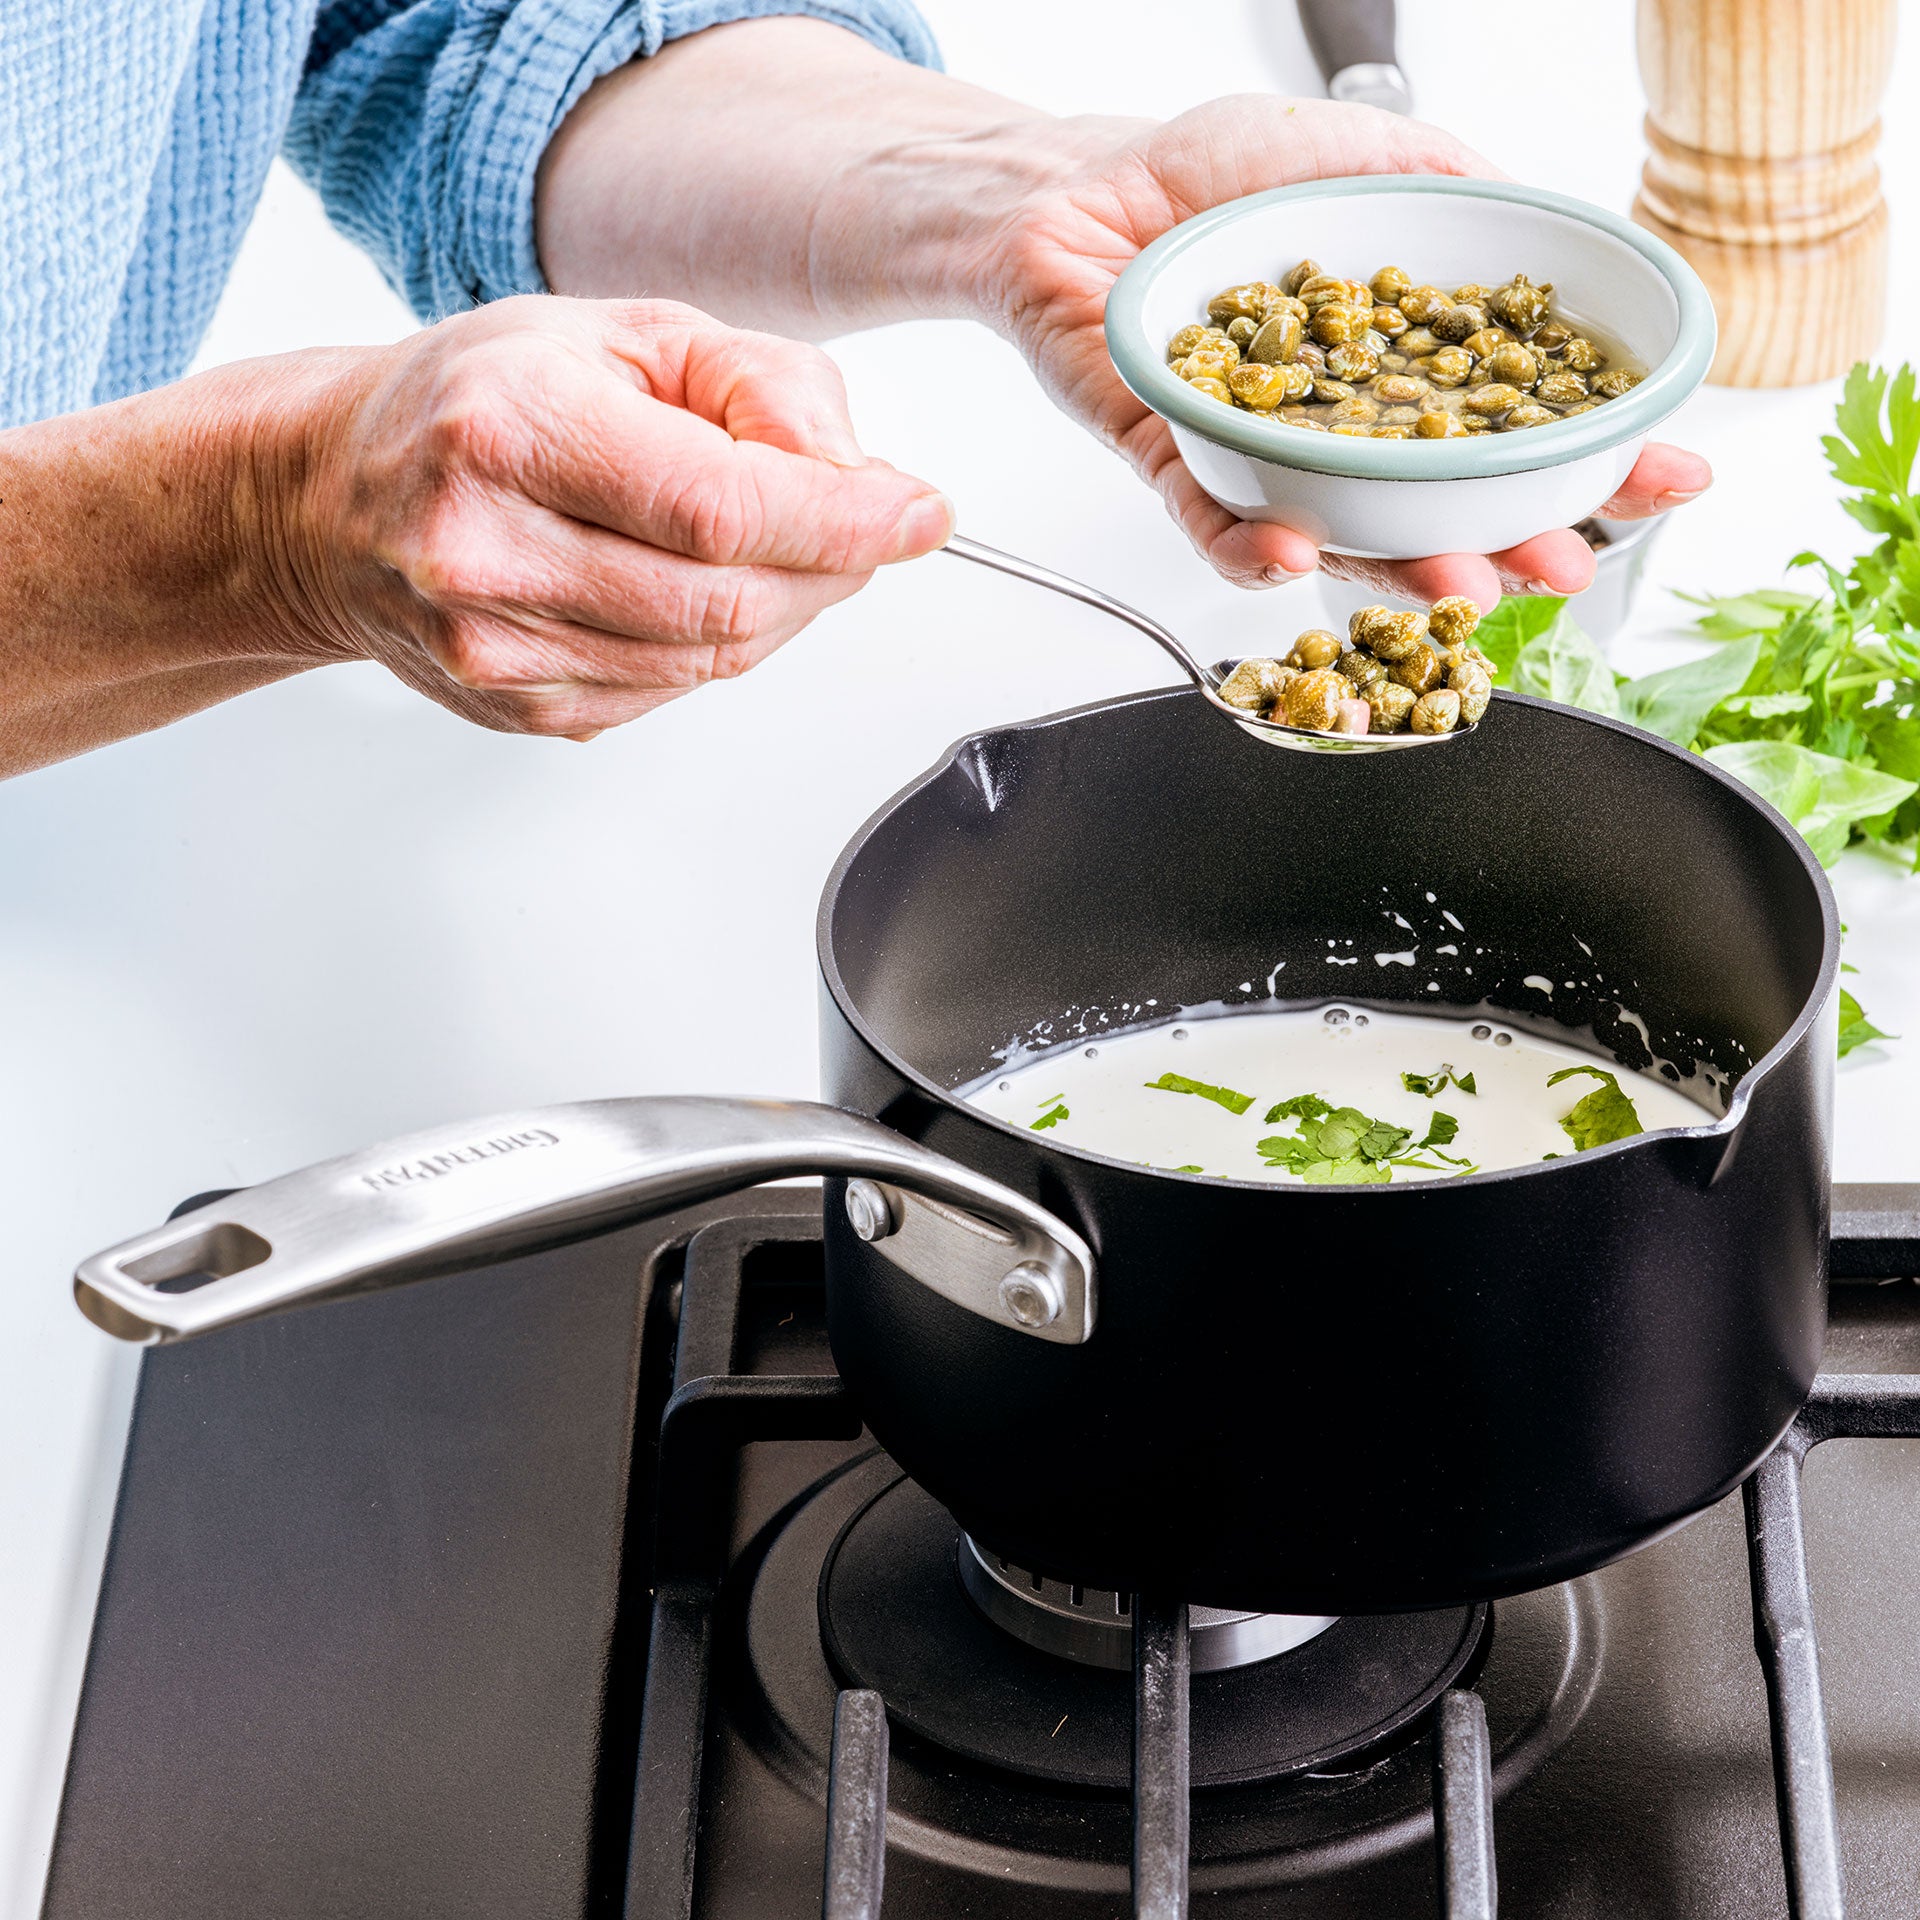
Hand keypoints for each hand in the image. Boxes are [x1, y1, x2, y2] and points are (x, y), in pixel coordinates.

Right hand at [282, 296, 950, 736]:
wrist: (332, 498)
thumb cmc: (475, 402)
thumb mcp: (622, 331)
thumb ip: (757, 383)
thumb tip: (854, 473)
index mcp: (509, 428)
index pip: (721, 507)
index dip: (844, 521)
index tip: (918, 511)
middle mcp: (486, 549)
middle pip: (730, 600)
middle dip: (830, 566)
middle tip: (864, 523)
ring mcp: (497, 648)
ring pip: (715, 659)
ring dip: (786, 607)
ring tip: (777, 543)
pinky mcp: (521, 709)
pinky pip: (676, 690)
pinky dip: (723, 642)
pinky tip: (697, 586)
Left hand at [989, 97, 1711, 605]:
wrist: (1081, 185)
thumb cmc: (1216, 174)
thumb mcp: (1368, 154)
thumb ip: (1459, 195)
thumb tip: (1559, 234)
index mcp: (1405, 372)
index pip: (1517, 431)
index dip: (1595, 463)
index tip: (1666, 481)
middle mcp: (1344, 431)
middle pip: (1442, 514)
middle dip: (1510, 550)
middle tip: (1562, 569)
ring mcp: (1264, 459)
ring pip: (1340, 543)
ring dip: (1401, 573)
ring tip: (1458, 583)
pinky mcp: (1178, 467)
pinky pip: (1216, 525)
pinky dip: (1252, 547)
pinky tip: (1293, 553)